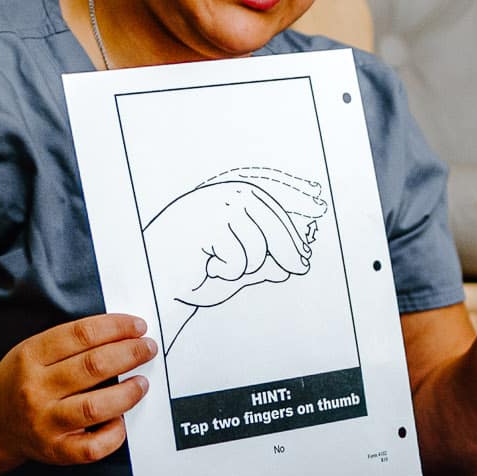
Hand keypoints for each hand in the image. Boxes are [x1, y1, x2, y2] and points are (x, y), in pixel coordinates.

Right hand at [0, 314, 155, 466]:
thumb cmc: (22, 381)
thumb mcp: (33, 350)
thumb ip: (71, 342)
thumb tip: (123, 335)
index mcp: (30, 356)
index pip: (82, 334)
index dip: (116, 327)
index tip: (138, 326)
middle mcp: (36, 388)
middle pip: (93, 366)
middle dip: (130, 354)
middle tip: (147, 349)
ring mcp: (45, 422)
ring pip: (96, 406)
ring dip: (128, 393)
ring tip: (142, 383)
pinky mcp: (56, 450)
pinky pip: (93, 447)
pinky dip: (114, 433)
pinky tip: (120, 420)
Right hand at [143, 170, 329, 321]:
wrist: (155, 281)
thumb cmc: (191, 272)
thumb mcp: (237, 266)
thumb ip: (265, 260)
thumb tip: (295, 260)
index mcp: (232, 197)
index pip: (272, 195)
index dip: (297, 198)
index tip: (321, 207)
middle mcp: (227, 196)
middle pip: (275, 224)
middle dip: (289, 251)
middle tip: (301, 267)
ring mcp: (219, 207)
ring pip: (260, 247)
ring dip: (243, 268)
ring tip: (218, 267)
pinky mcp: (211, 224)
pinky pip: (241, 259)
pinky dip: (227, 272)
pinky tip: (207, 267)